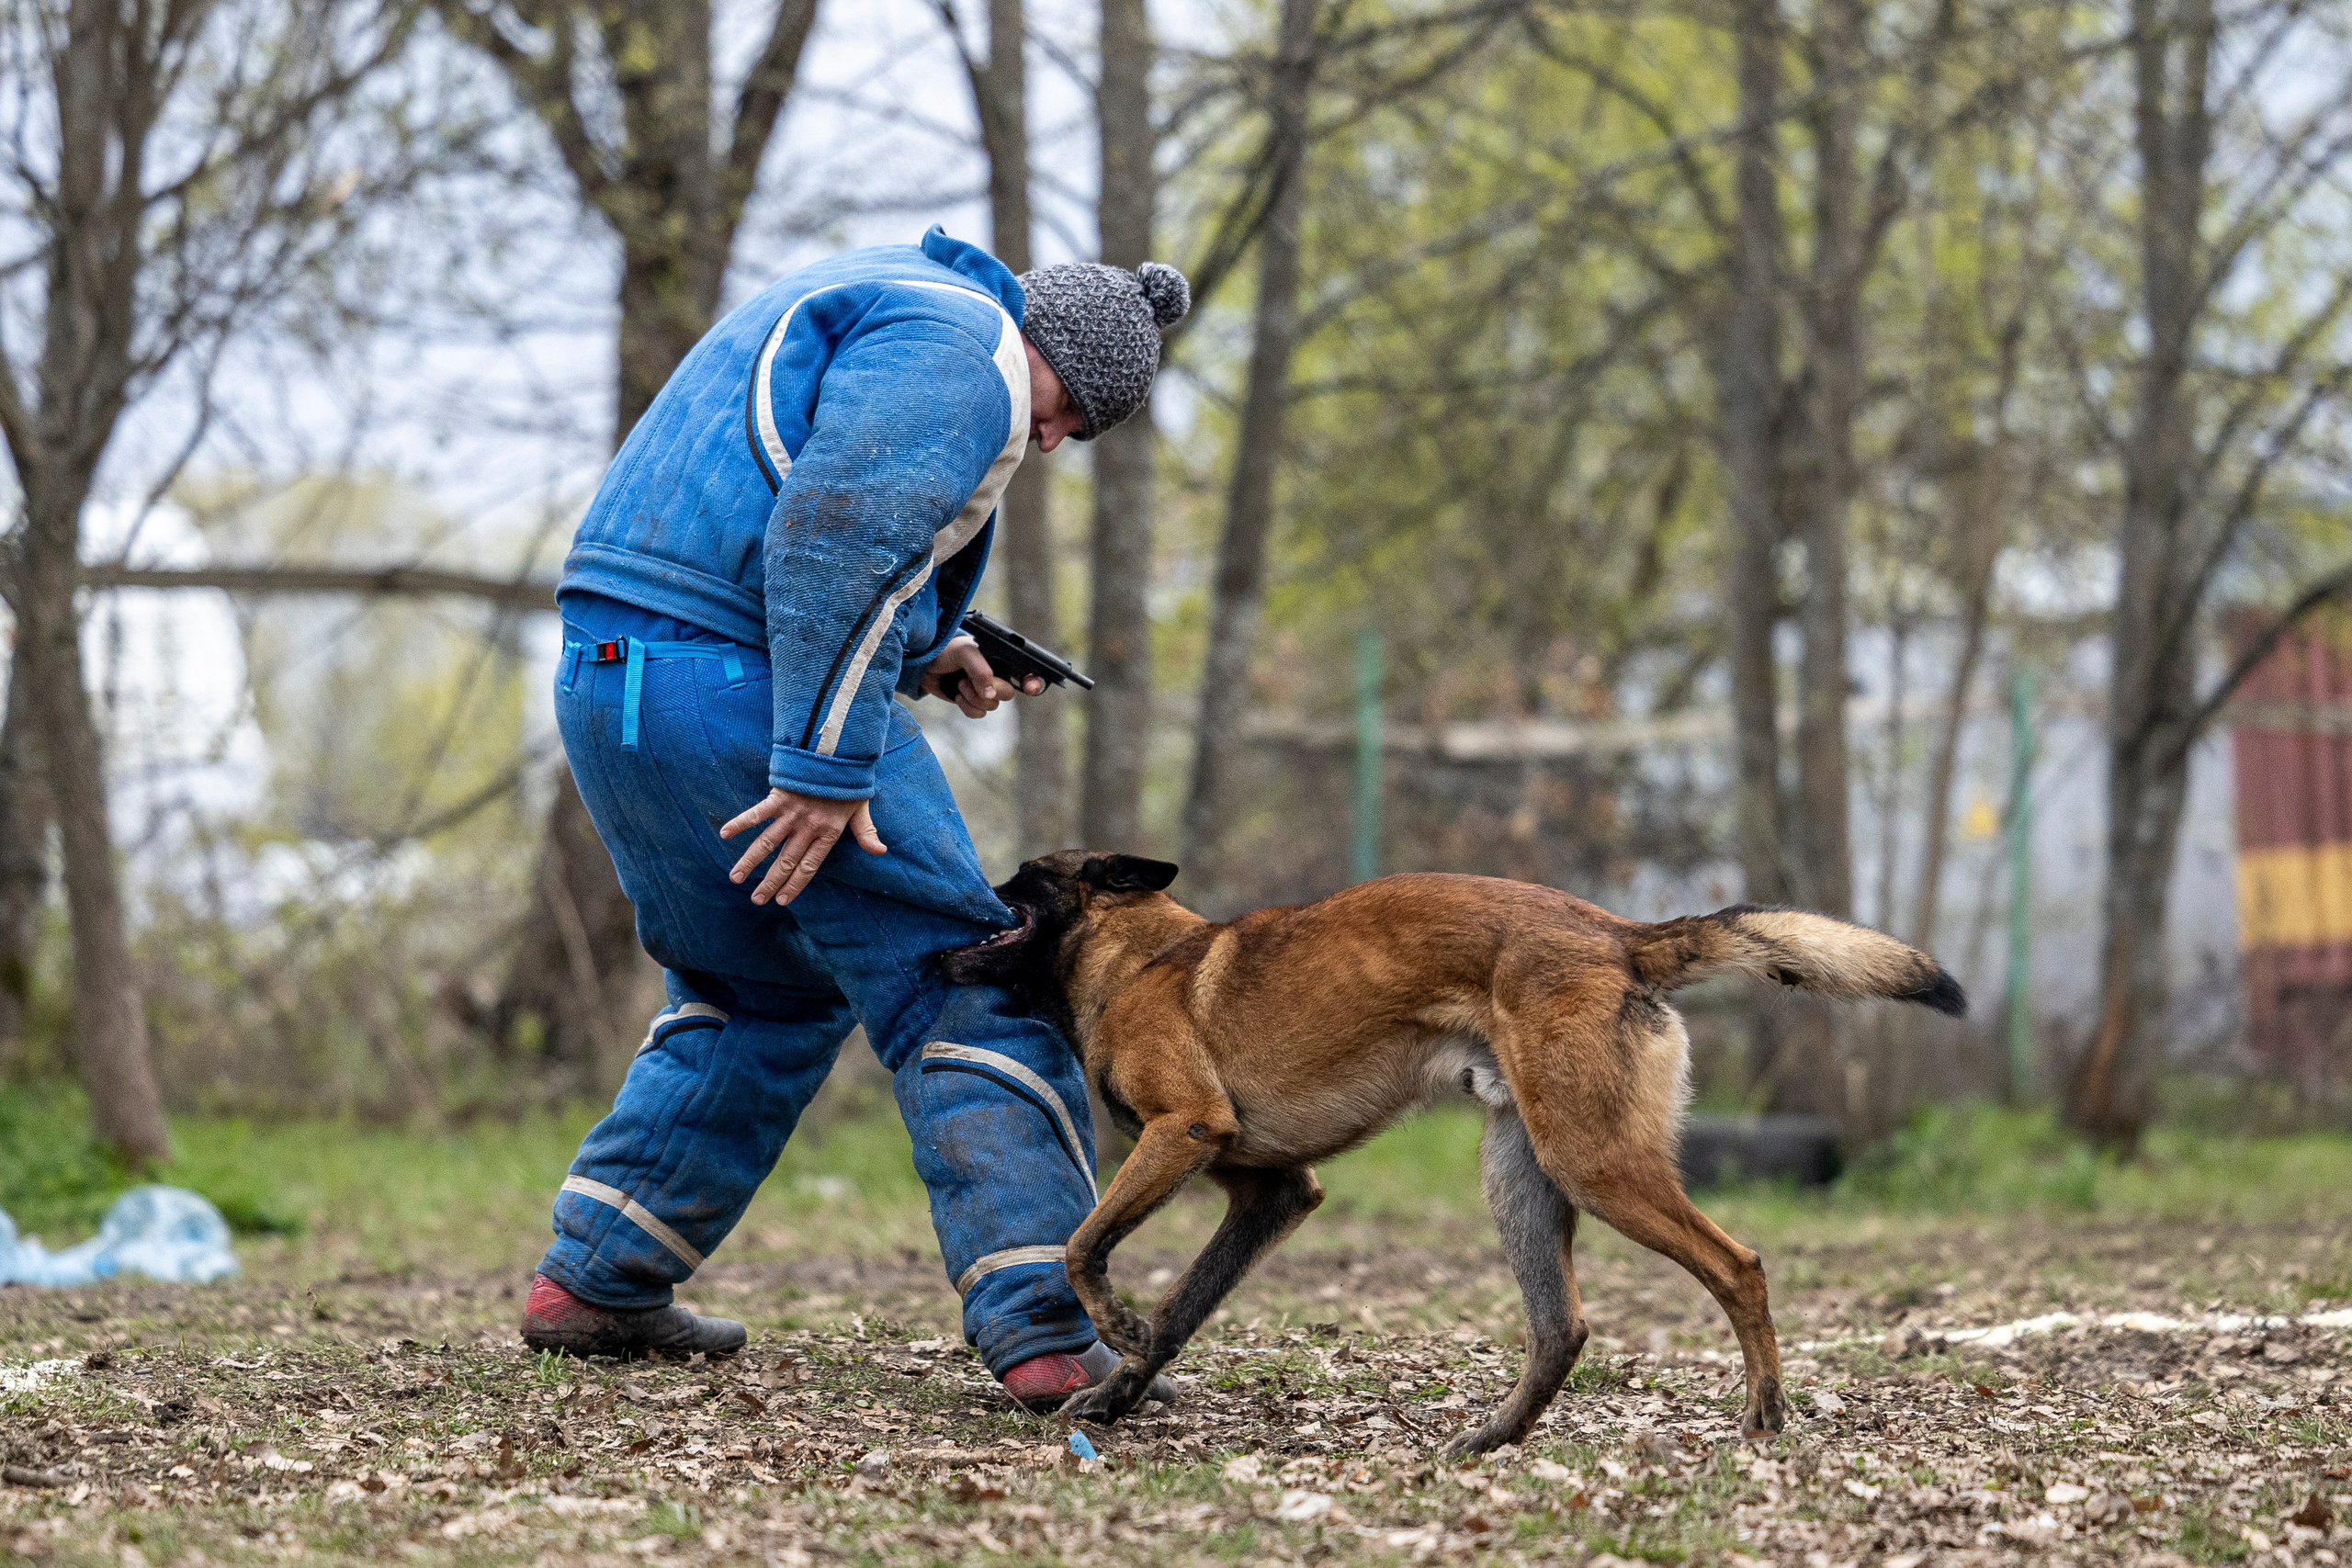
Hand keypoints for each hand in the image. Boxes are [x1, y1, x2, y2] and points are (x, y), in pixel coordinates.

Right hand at [718, 788, 886, 905]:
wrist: (838, 753)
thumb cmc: (849, 782)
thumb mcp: (861, 808)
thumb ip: (866, 832)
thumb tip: (881, 851)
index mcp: (828, 832)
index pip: (809, 866)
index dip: (795, 884)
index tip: (782, 900)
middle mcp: (808, 827)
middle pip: (786, 860)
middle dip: (770, 882)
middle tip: (757, 900)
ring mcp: (792, 813)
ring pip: (767, 842)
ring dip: (750, 861)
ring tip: (735, 878)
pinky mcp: (779, 796)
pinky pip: (757, 813)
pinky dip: (740, 823)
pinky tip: (724, 834)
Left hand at [921, 634, 1042, 718]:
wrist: (922, 664)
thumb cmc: (945, 650)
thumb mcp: (964, 653)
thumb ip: (980, 671)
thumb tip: (990, 695)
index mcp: (1000, 659)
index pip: (1025, 672)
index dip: (1033, 681)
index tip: (1029, 687)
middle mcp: (995, 675)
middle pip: (1007, 694)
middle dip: (990, 691)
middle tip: (971, 681)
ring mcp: (984, 690)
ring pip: (992, 706)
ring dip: (973, 698)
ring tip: (960, 684)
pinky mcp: (972, 702)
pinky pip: (979, 714)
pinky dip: (967, 707)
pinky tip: (957, 695)